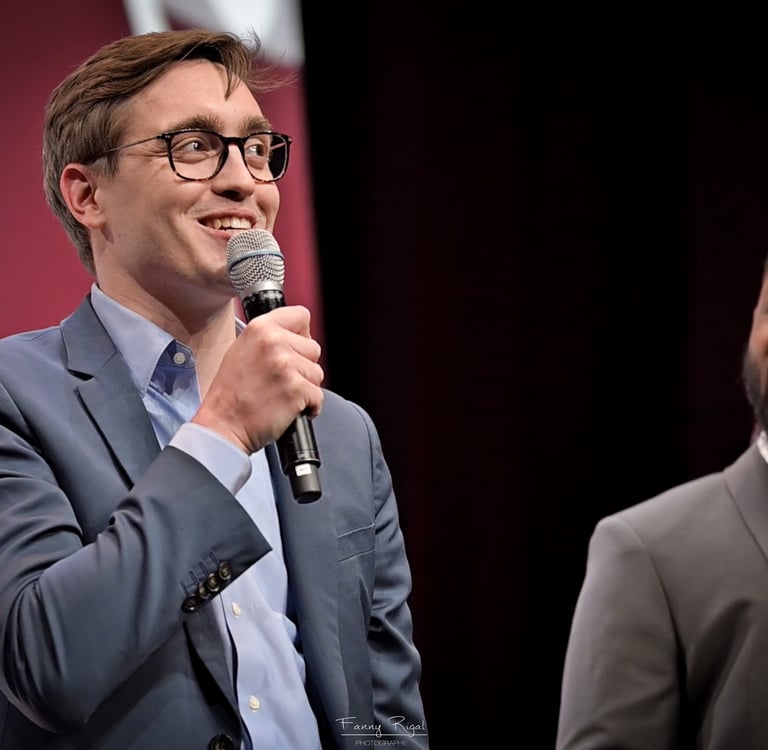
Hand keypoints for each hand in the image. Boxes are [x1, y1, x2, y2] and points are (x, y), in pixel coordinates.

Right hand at [192, 305, 323, 453]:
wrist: (223, 426)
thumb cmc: (230, 395)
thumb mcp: (242, 350)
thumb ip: (269, 338)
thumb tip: (295, 336)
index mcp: (260, 328)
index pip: (301, 316)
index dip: (302, 335)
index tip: (295, 349)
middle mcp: (274, 342)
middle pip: (314, 348)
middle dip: (303, 366)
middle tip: (281, 380)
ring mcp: (286, 365)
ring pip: (317, 373)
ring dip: (306, 387)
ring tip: (281, 394)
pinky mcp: (297, 389)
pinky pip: (318, 396)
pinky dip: (309, 406)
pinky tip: (288, 408)